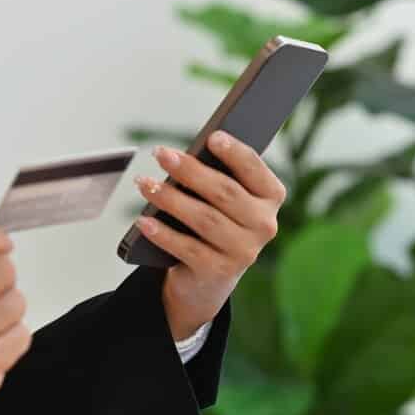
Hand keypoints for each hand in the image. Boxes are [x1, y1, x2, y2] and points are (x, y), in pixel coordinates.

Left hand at [133, 130, 287, 340]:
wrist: (209, 276)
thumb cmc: (215, 220)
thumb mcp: (222, 198)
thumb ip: (215, 177)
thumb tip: (183, 158)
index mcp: (270, 197)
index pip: (254, 169)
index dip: (235, 152)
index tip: (212, 137)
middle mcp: (264, 225)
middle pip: (225, 192)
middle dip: (190, 170)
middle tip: (162, 154)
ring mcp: (244, 251)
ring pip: (204, 219)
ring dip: (170, 199)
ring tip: (145, 184)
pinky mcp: (219, 271)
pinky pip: (187, 248)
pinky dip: (163, 233)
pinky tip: (144, 220)